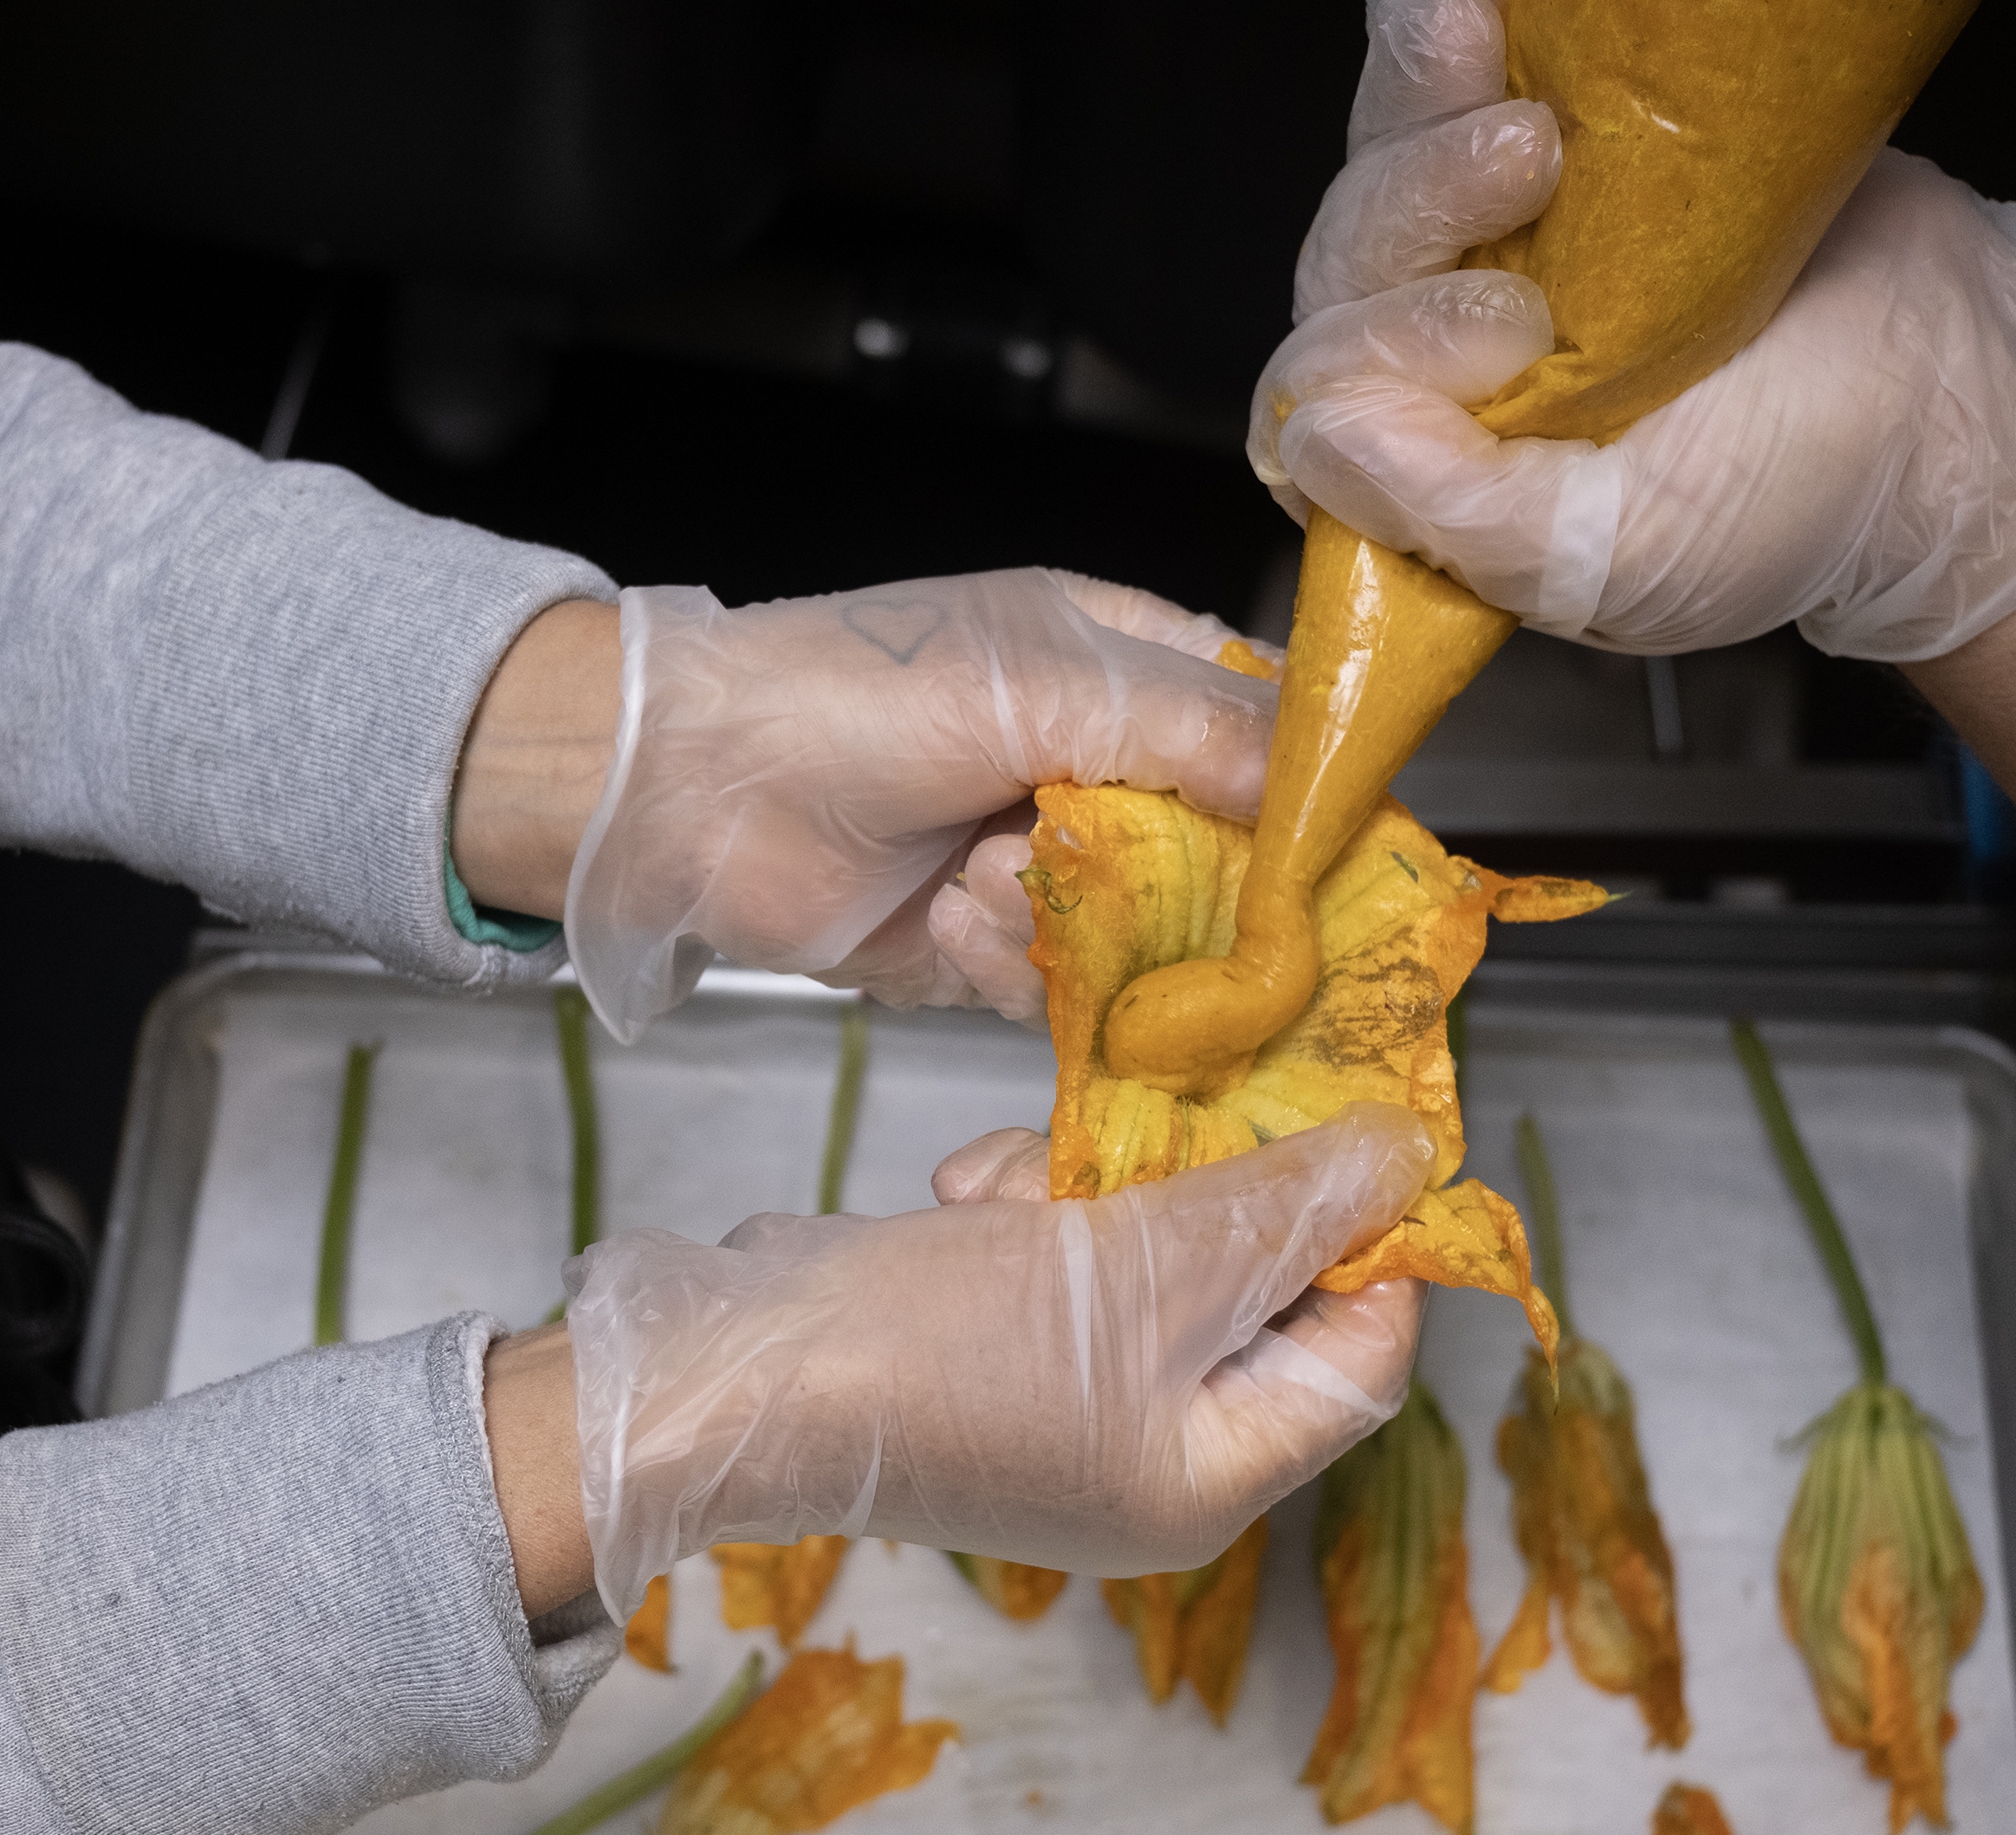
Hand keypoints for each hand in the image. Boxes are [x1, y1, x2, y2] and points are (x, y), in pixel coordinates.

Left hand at [560, 569, 1278, 1039]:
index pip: (1265, 731)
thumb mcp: (1042, 681)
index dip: (1305, 796)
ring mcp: (1049, 863)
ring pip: (1147, 937)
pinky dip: (1003, 964)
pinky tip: (942, 917)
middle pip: (1222, 856)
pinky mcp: (995, 950)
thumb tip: (1317, 787)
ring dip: (1065, 922)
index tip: (1326, 858)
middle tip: (1160, 905)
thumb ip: (1190, 727)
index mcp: (1127, 663)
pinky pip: (1060, 990)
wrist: (689, 792)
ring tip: (976, 875)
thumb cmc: (856, 696)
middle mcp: (1102, 765)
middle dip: (1184, 888)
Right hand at [562, 1103, 1432, 1616]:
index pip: (1363, 1356)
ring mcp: (1070, 1406)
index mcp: (1214, 1477)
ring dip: (1090, 1188)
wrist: (729, 1375)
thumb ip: (1279, 1208)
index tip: (1349, 1129)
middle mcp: (1153, 1458)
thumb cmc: (942, 1349)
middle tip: (1159, 1127)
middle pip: (1254, 1291)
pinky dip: (1022, 1208)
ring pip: (1151, 1248)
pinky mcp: (995, 1349)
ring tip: (1020, 1190)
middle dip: (1195, 1196)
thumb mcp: (1138, 1265)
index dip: (1375, 1242)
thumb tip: (1409, 1157)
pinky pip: (1062, 1254)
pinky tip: (959, 1202)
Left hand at [1254, 1, 2015, 660]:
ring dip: (1421, 93)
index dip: (1381, 349)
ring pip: (1394, 156)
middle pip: (1350, 258)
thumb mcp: (1621, 560)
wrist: (1954, 388)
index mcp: (1438, 469)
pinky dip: (1470, 39)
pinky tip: (1488, 6)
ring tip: (1483, 42)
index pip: (1324, 396)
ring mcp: (1507, 242)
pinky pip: (1482, 83)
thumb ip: (1462, 518)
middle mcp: (1451, 356)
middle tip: (1529, 159)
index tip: (1510, 329)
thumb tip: (1322, 439)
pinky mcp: (1576, 146)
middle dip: (1415, 199)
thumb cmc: (1793, 498)